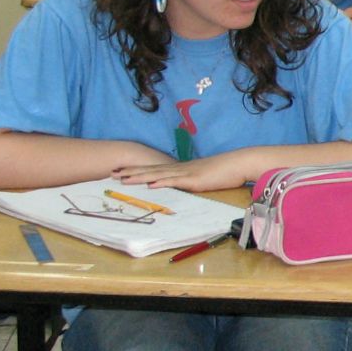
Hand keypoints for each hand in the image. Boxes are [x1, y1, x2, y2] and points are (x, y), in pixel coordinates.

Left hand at [110, 151, 259, 192]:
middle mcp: (180, 169)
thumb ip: (193, 181)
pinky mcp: (195, 179)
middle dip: (131, 172)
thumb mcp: (206, 178)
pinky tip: (150, 183)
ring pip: (158, 174)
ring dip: (140, 176)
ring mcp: (187, 173)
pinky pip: (175, 181)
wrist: (239, 163)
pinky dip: (162, 182)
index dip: (138, 170)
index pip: (155, 170)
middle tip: (112, 173)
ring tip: (123, 178)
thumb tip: (184, 187)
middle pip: (151, 170)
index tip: (122, 171)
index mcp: (182, 170)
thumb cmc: (226, 171)